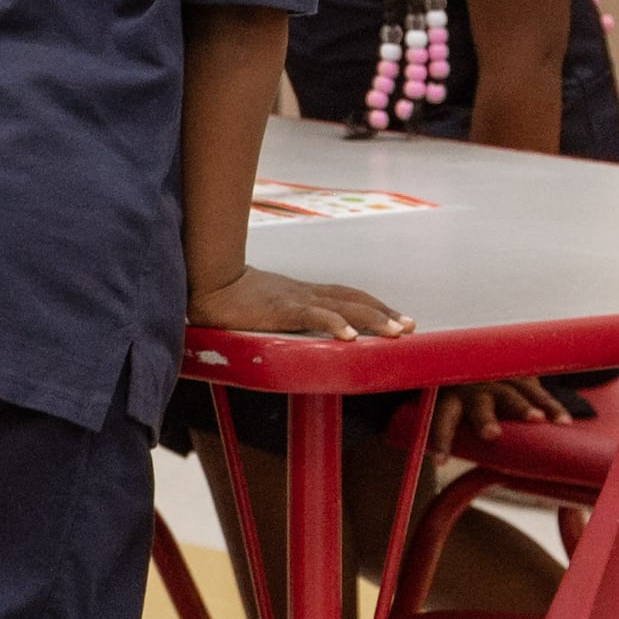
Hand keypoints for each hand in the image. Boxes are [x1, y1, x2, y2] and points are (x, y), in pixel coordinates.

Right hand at [189, 266, 408, 341]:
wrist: (207, 282)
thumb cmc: (230, 296)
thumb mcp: (265, 305)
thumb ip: (282, 313)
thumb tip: (293, 327)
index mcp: (303, 293)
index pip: (348, 296)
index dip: (375, 306)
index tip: (399, 318)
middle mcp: (306, 293)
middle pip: (355, 300)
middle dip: (385, 313)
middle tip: (410, 326)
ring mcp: (296, 299)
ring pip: (345, 307)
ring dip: (374, 318)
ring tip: (397, 331)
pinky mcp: (281, 308)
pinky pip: (314, 315)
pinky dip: (335, 323)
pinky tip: (350, 336)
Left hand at [434, 376, 569, 450]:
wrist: (485, 366)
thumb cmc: (466, 403)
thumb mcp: (454, 412)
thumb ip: (455, 433)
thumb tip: (444, 466)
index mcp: (451, 400)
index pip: (442, 420)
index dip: (440, 440)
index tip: (439, 462)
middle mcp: (473, 389)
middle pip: (477, 404)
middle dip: (483, 418)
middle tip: (491, 434)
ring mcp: (499, 381)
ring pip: (511, 395)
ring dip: (522, 407)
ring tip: (537, 420)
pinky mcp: (522, 377)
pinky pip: (538, 393)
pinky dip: (551, 407)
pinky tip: (562, 422)